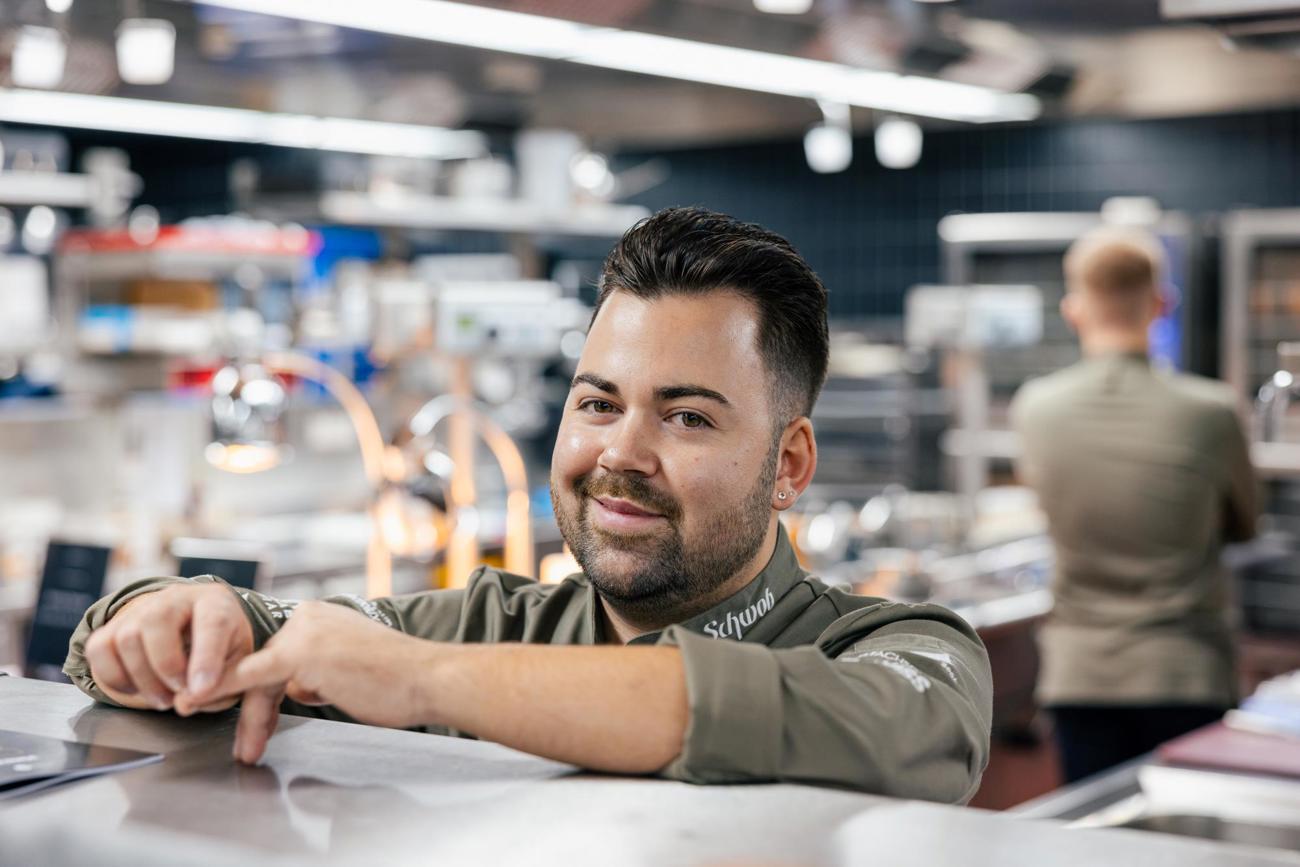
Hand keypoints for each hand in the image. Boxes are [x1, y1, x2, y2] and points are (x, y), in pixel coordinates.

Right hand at [83, 583, 252, 713]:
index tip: (200, 691)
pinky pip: (99, 648)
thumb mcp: (237, 664)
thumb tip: (185, 704)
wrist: (197, 629)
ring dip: (143, 679)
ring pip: (126, 637)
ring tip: (164, 699)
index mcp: (215, 602)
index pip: (211, 622)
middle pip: (157, 620)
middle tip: (178, 696)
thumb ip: (220, 685)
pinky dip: (114, 677)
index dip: (205, 658)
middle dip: (166, 667)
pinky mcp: (114, 625)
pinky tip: (137, 688)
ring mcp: (141, 608)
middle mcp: (176, 598)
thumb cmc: (222, 647)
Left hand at [201, 601, 432, 763]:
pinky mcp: (299, 654)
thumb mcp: (349, 670)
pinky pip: (251, 676)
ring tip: (230, 737)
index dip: (263, 691)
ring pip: (257, 678)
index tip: (251, 716)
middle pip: (264, 668)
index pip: (278, 656)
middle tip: (238, 739)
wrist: (428, 678)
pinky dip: (221, 687)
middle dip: (248, 707)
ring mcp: (303, 633)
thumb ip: (319, 673)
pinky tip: (198, 697)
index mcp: (320, 617)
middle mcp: (308, 617)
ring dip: (239, 710)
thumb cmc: (400, 681)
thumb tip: (300, 688)